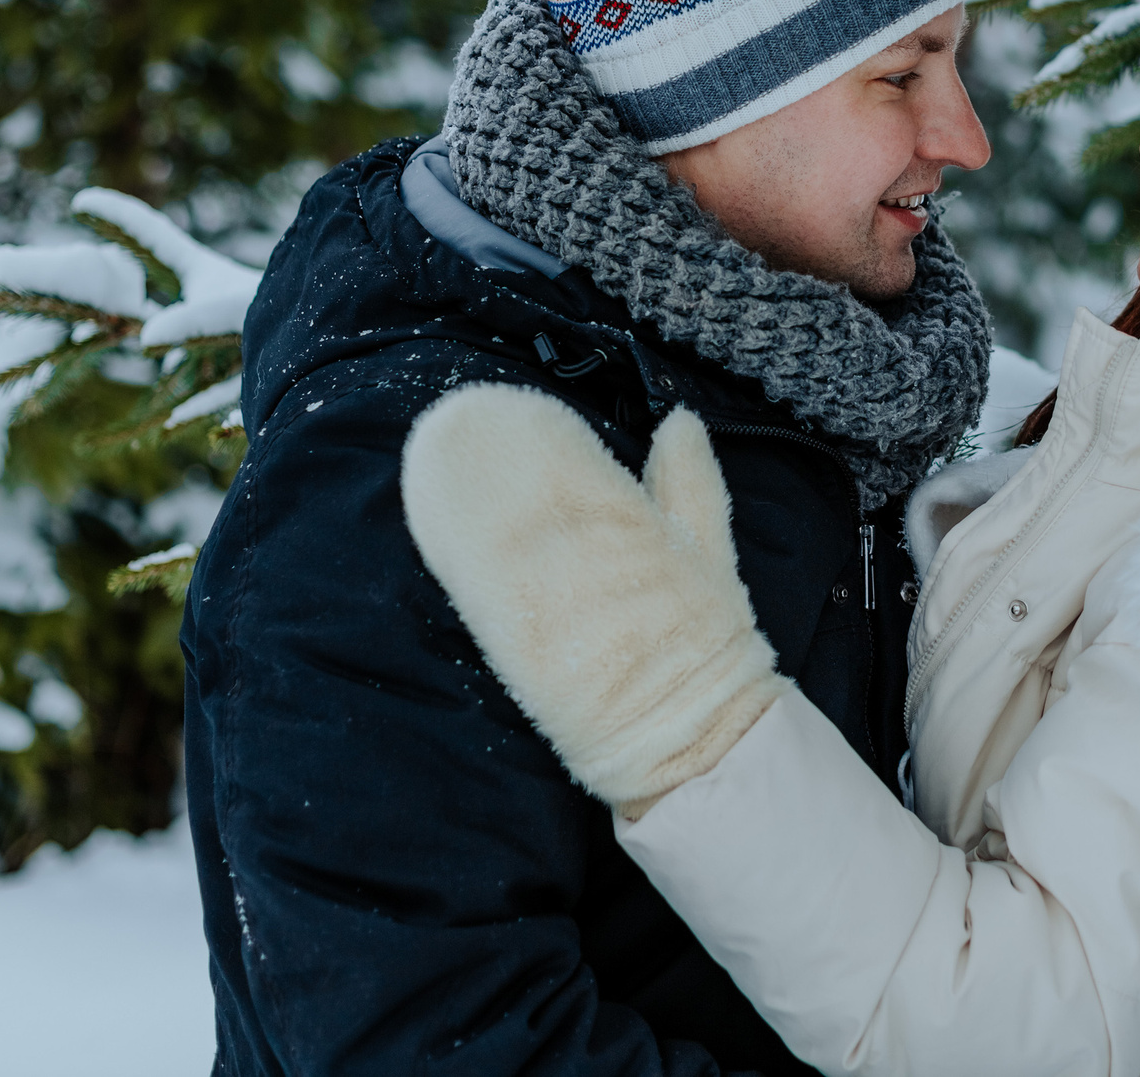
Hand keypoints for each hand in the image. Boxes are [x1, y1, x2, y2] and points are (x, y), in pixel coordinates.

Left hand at [403, 384, 787, 817]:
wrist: (688, 734)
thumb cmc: (705, 644)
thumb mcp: (710, 552)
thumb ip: (690, 483)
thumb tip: (678, 420)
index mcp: (636, 531)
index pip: (577, 468)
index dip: (538, 434)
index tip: (511, 405)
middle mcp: (586, 561)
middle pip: (524, 498)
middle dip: (486, 458)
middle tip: (456, 417)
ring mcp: (545, 606)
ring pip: (492, 538)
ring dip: (459, 497)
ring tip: (431, 455)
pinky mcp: (515, 649)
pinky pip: (476, 589)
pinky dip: (451, 551)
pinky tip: (428, 518)